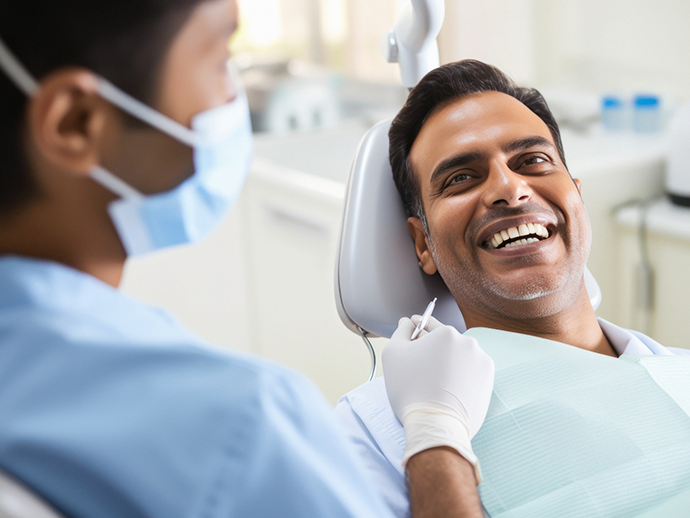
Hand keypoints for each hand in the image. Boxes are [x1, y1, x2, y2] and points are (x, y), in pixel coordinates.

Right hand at [382, 316, 493, 480]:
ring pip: (459, 357)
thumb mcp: (393, 353)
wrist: (435, 425)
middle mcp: (469, 343)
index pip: (429, 324)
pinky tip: (447, 387)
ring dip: (448, 362)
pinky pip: (470, 372)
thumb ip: (401, 331)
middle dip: (432, 348)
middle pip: (445, 342)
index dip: (417, 328)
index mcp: (447, 333)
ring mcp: (481, 363)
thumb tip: (408, 322)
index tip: (413, 332)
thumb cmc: (410, 388)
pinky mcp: (488, 381)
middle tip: (419, 362)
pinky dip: (460, 376)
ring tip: (433, 379)